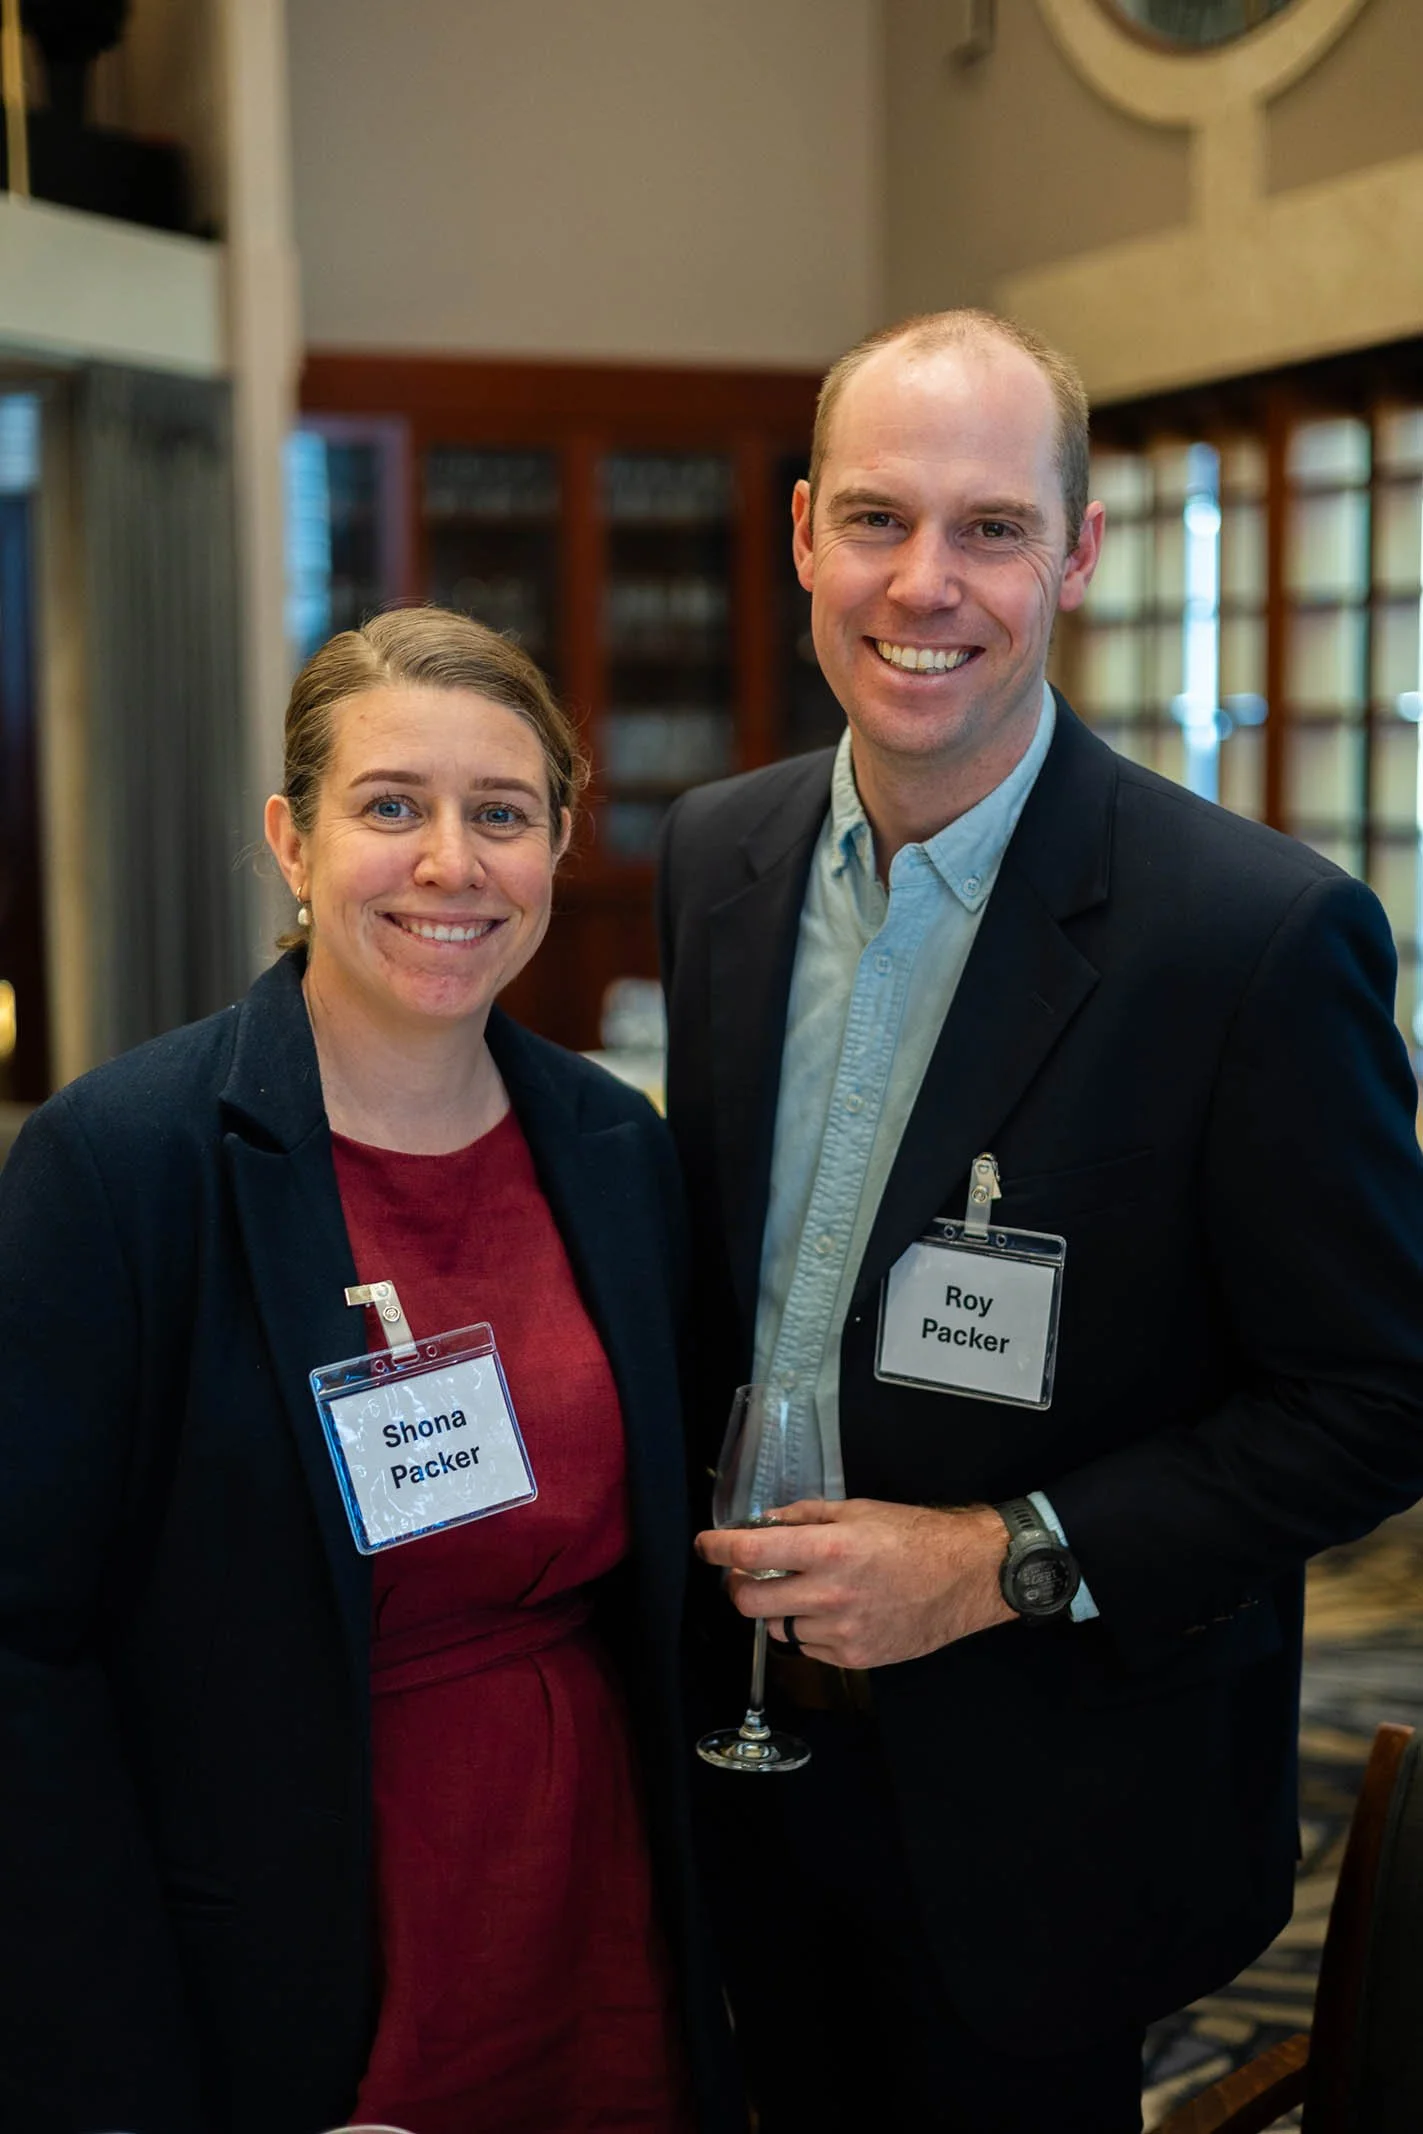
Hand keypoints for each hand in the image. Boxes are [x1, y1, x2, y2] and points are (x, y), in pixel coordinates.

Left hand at [695, 1498, 1015, 1668]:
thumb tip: (764, 1523)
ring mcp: (841, 1631)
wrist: (967, 1576)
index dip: (716, 1548)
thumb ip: (804, 1517)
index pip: (749, 1551)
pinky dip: (809, 1629)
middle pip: (748, 1601)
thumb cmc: (916, 1536)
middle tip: (749, 1573)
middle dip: (739, 1585)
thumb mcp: (857, 1510)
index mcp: (828, 1549)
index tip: (706, 1546)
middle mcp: (829, 1594)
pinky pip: (809, 1647)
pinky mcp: (854, 1657)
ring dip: (777, 1608)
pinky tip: (834, 1610)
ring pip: (777, 1628)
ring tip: (803, 1590)